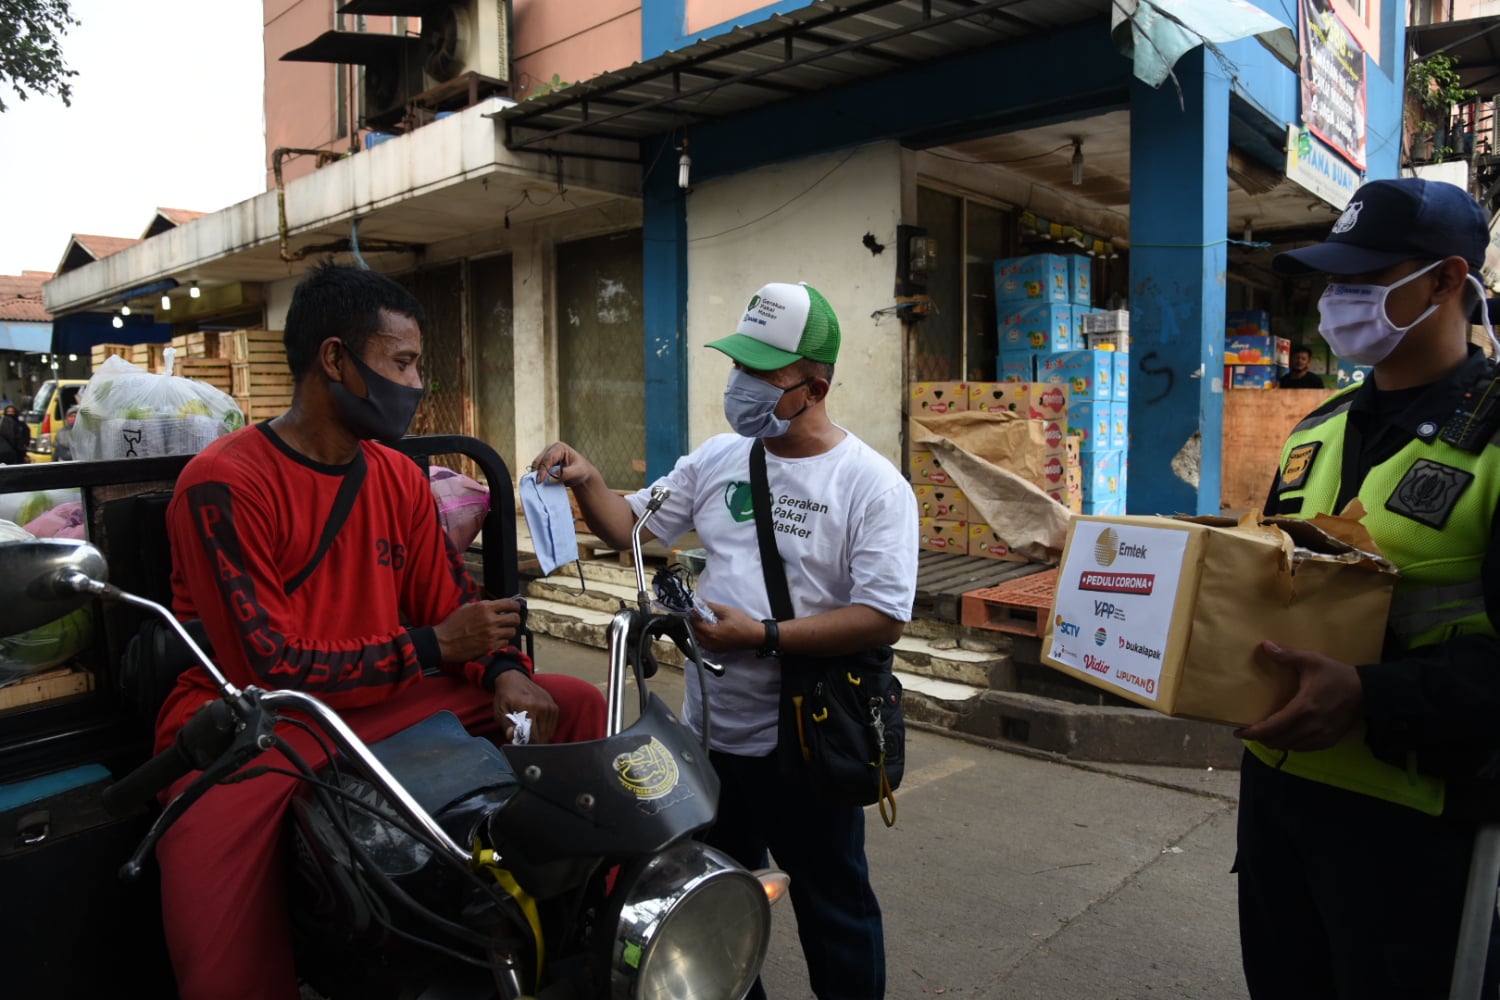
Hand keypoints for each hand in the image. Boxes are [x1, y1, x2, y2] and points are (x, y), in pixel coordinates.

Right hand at [433, 599, 524, 662]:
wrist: (443, 642)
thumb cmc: (452, 624)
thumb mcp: (466, 608)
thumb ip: (483, 606)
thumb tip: (496, 605)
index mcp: (484, 607)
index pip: (510, 604)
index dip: (516, 606)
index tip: (516, 608)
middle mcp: (490, 619)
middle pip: (515, 618)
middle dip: (514, 619)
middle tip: (510, 621)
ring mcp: (491, 634)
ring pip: (512, 632)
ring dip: (508, 631)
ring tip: (502, 631)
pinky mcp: (490, 646)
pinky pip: (505, 643)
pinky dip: (503, 641)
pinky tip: (496, 640)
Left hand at [492, 669, 559, 743]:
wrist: (514, 679)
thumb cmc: (505, 696)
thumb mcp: (500, 710)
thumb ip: (506, 724)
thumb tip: (511, 736)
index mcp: (529, 707)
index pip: (534, 736)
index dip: (528, 745)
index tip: (521, 745)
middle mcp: (543, 706)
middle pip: (543, 736)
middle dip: (534, 742)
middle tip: (524, 740)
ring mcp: (550, 706)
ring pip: (549, 732)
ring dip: (540, 736)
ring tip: (529, 732)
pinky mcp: (554, 706)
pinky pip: (553, 726)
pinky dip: (546, 729)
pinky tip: (536, 726)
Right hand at [530, 442, 596, 489]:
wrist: (581, 474)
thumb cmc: (581, 470)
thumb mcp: (577, 472)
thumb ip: (565, 474)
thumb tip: (550, 479)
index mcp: (559, 447)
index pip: (548, 458)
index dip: (543, 469)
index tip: (540, 480)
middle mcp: (550, 449)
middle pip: (539, 460)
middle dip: (537, 472)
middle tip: (537, 484)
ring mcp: (545, 456)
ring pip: (536, 465)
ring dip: (536, 475)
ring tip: (537, 485)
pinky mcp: (544, 463)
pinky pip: (537, 470)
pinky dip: (537, 476)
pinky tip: (539, 483)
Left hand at [692, 601, 764, 653]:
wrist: (754, 636)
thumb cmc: (743, 624)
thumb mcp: (726, 611)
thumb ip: (711, 606)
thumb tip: (700, 602)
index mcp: (712, 633)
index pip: (694, 624)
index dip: (693, 616)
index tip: (694, 610)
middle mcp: (711, 643)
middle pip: (694, 633)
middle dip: (694, 623)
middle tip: (698, 614)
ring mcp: (714, 648)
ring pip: (698, 639)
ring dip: (698, 630)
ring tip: (704, 622)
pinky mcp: (717, 650)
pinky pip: (704, 644)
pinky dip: (703, 637)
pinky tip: (709, 630)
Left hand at [1233, 641, 1363, 750]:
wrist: (1367, 692)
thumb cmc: (1336, 675)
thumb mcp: (1312, 661)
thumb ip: (1287, 656)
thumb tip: (1265, 646)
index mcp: (1304, 708)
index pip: (1273, 727)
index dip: (1254, 733)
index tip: (1239, 732)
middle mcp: (1311, 726)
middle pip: (1279, 740)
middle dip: (1261, 739)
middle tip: (1249, 732)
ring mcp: (1321, 736)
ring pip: (1291, 747)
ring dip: (1275, 743)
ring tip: (1263, 735)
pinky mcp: (1329, 740)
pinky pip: (1304, 748)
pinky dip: (1291, 745)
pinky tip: (1285, 737)